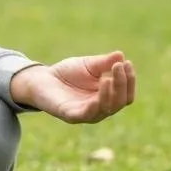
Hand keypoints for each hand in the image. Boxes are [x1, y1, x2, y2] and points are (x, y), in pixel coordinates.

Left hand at [9, 51, 134, 123]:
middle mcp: (101, 108)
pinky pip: (87, 114)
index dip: (129, 80)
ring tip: (107, 77)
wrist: (42, 78)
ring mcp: (87, 114)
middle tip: (118, 67)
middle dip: (122, 84)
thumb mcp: (88, 65)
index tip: (127, 63)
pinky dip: (95, 104)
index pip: (126, 94)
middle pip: (120, 102)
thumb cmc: (67, 73)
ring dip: (110, 93)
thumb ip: (103, 63)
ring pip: (107, 109)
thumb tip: (121, 55)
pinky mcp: (71, 115)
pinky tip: (98, 89)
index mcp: (107, 97)